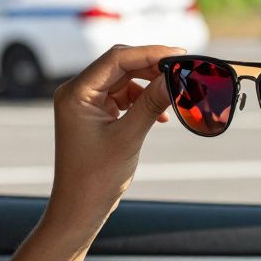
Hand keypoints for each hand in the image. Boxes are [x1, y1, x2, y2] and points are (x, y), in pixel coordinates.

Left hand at [42, 44, 182, 243]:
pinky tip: (161, 115)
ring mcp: (86, 103)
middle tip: (183, 70)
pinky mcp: (95, 114)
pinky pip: (123, 96)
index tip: (179, 54)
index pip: (116, 59)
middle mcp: (77, 92)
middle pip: (120, 65)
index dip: (150, 53)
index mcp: (76, 93)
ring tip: (174, 95)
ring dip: (149, 85)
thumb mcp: (128, 137)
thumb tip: (174, 78)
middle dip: (152, 67)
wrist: (79, 208)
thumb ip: (151, 104)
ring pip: (124, 79)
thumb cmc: (96, 178)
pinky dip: (142, 100)